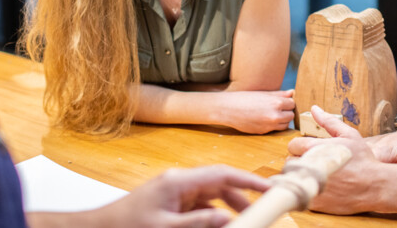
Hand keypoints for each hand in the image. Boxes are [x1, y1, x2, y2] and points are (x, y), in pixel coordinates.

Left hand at [100, 165, 269, 226]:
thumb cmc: (126, 226)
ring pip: (212, 199)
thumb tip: (228, 220)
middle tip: (260, 215)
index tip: (270, 188)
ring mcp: (176, 193)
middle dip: (242, 200)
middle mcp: (180, 183)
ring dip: (228, 211)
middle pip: (220, 186)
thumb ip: (200, 224)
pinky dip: (212, 218)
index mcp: (179, 181)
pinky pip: (200, 209)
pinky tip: (220, 226)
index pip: (222, 174)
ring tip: (243, 224)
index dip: (249, 180)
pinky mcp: (172, 205)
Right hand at [215, 89, 294, 133]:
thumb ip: (279, 94)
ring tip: (272, 114)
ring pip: (285, 125)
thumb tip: (292, 92)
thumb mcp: (262, 93)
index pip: (292, 104)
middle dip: (286, 112)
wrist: (228, 109)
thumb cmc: (244, 98)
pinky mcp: (263, 132)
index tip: (281, 101)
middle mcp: (274, 115)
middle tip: (277, 108)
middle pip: (291, 115)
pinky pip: (275, 130)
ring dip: (282, 120)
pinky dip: (273, 125)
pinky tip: (265, 119)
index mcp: (275, 103)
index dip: (287, 102)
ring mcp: (269, 125)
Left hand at [287, 106, 391, 214]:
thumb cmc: (363, 159)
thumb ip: (329, 122)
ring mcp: (312, 186)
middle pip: (290, 161)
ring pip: (294, 179)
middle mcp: (311, 167)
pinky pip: (302, 194)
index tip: (310, 150)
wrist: (375, 186)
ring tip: (318, 174)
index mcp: (315, 149)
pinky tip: (322, 188)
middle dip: (300, 161)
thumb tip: (314, 109)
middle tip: (315, 162)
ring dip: (302, 176)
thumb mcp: (349, 135)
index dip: (300, 147)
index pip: (292, 145)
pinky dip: (308, 191)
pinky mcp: (315, 202)